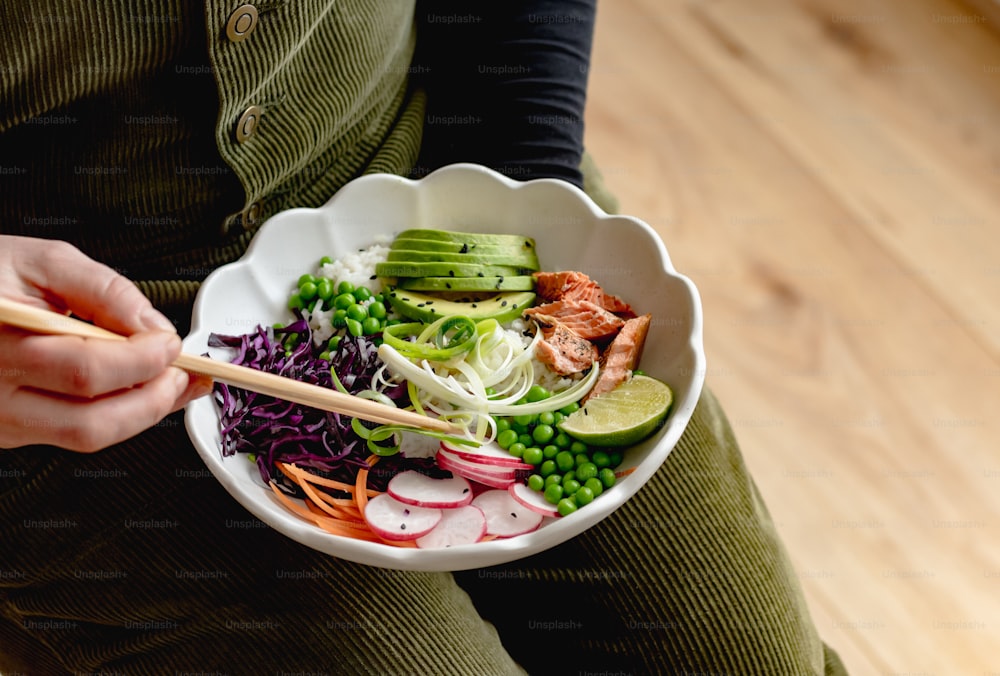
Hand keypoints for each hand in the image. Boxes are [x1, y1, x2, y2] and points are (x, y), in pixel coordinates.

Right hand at [0, 236, 211, 451]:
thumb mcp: (41, 261)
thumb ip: (105, 290)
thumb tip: (153, 327)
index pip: (85, 370)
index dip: (143, 360)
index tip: (172, 342)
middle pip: (92, 422)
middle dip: (154, 399)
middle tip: (185, 373)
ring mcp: (0, 421)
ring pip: (87, 437)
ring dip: (144, 412)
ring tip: (173, 382)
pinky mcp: (9, 432)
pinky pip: (75, 434)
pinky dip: (119, 414)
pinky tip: (140, 389)